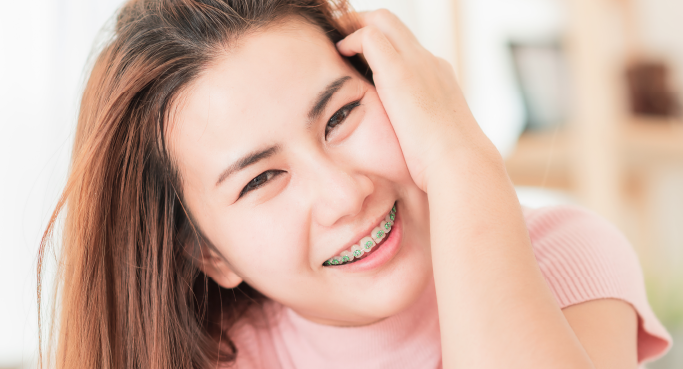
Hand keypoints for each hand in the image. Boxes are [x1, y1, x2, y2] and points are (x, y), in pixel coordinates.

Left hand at [336, 9, 499, 191]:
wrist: (460, 162)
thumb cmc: (446, 164)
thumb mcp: (433, 141)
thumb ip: (420, 133)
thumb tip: (411, 150)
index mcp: (439, 78)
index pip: (409, 48)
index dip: (385, 46)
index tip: (363, 58)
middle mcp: (429, 62)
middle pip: (395, 25)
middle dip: (366, 22)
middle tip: (343, 34)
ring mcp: (416, 62)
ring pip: (383, 20)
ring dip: (355, 24)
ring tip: (336, 38)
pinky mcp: (399, 70)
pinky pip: (369, 36)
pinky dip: (351, 39)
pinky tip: (340, 52)